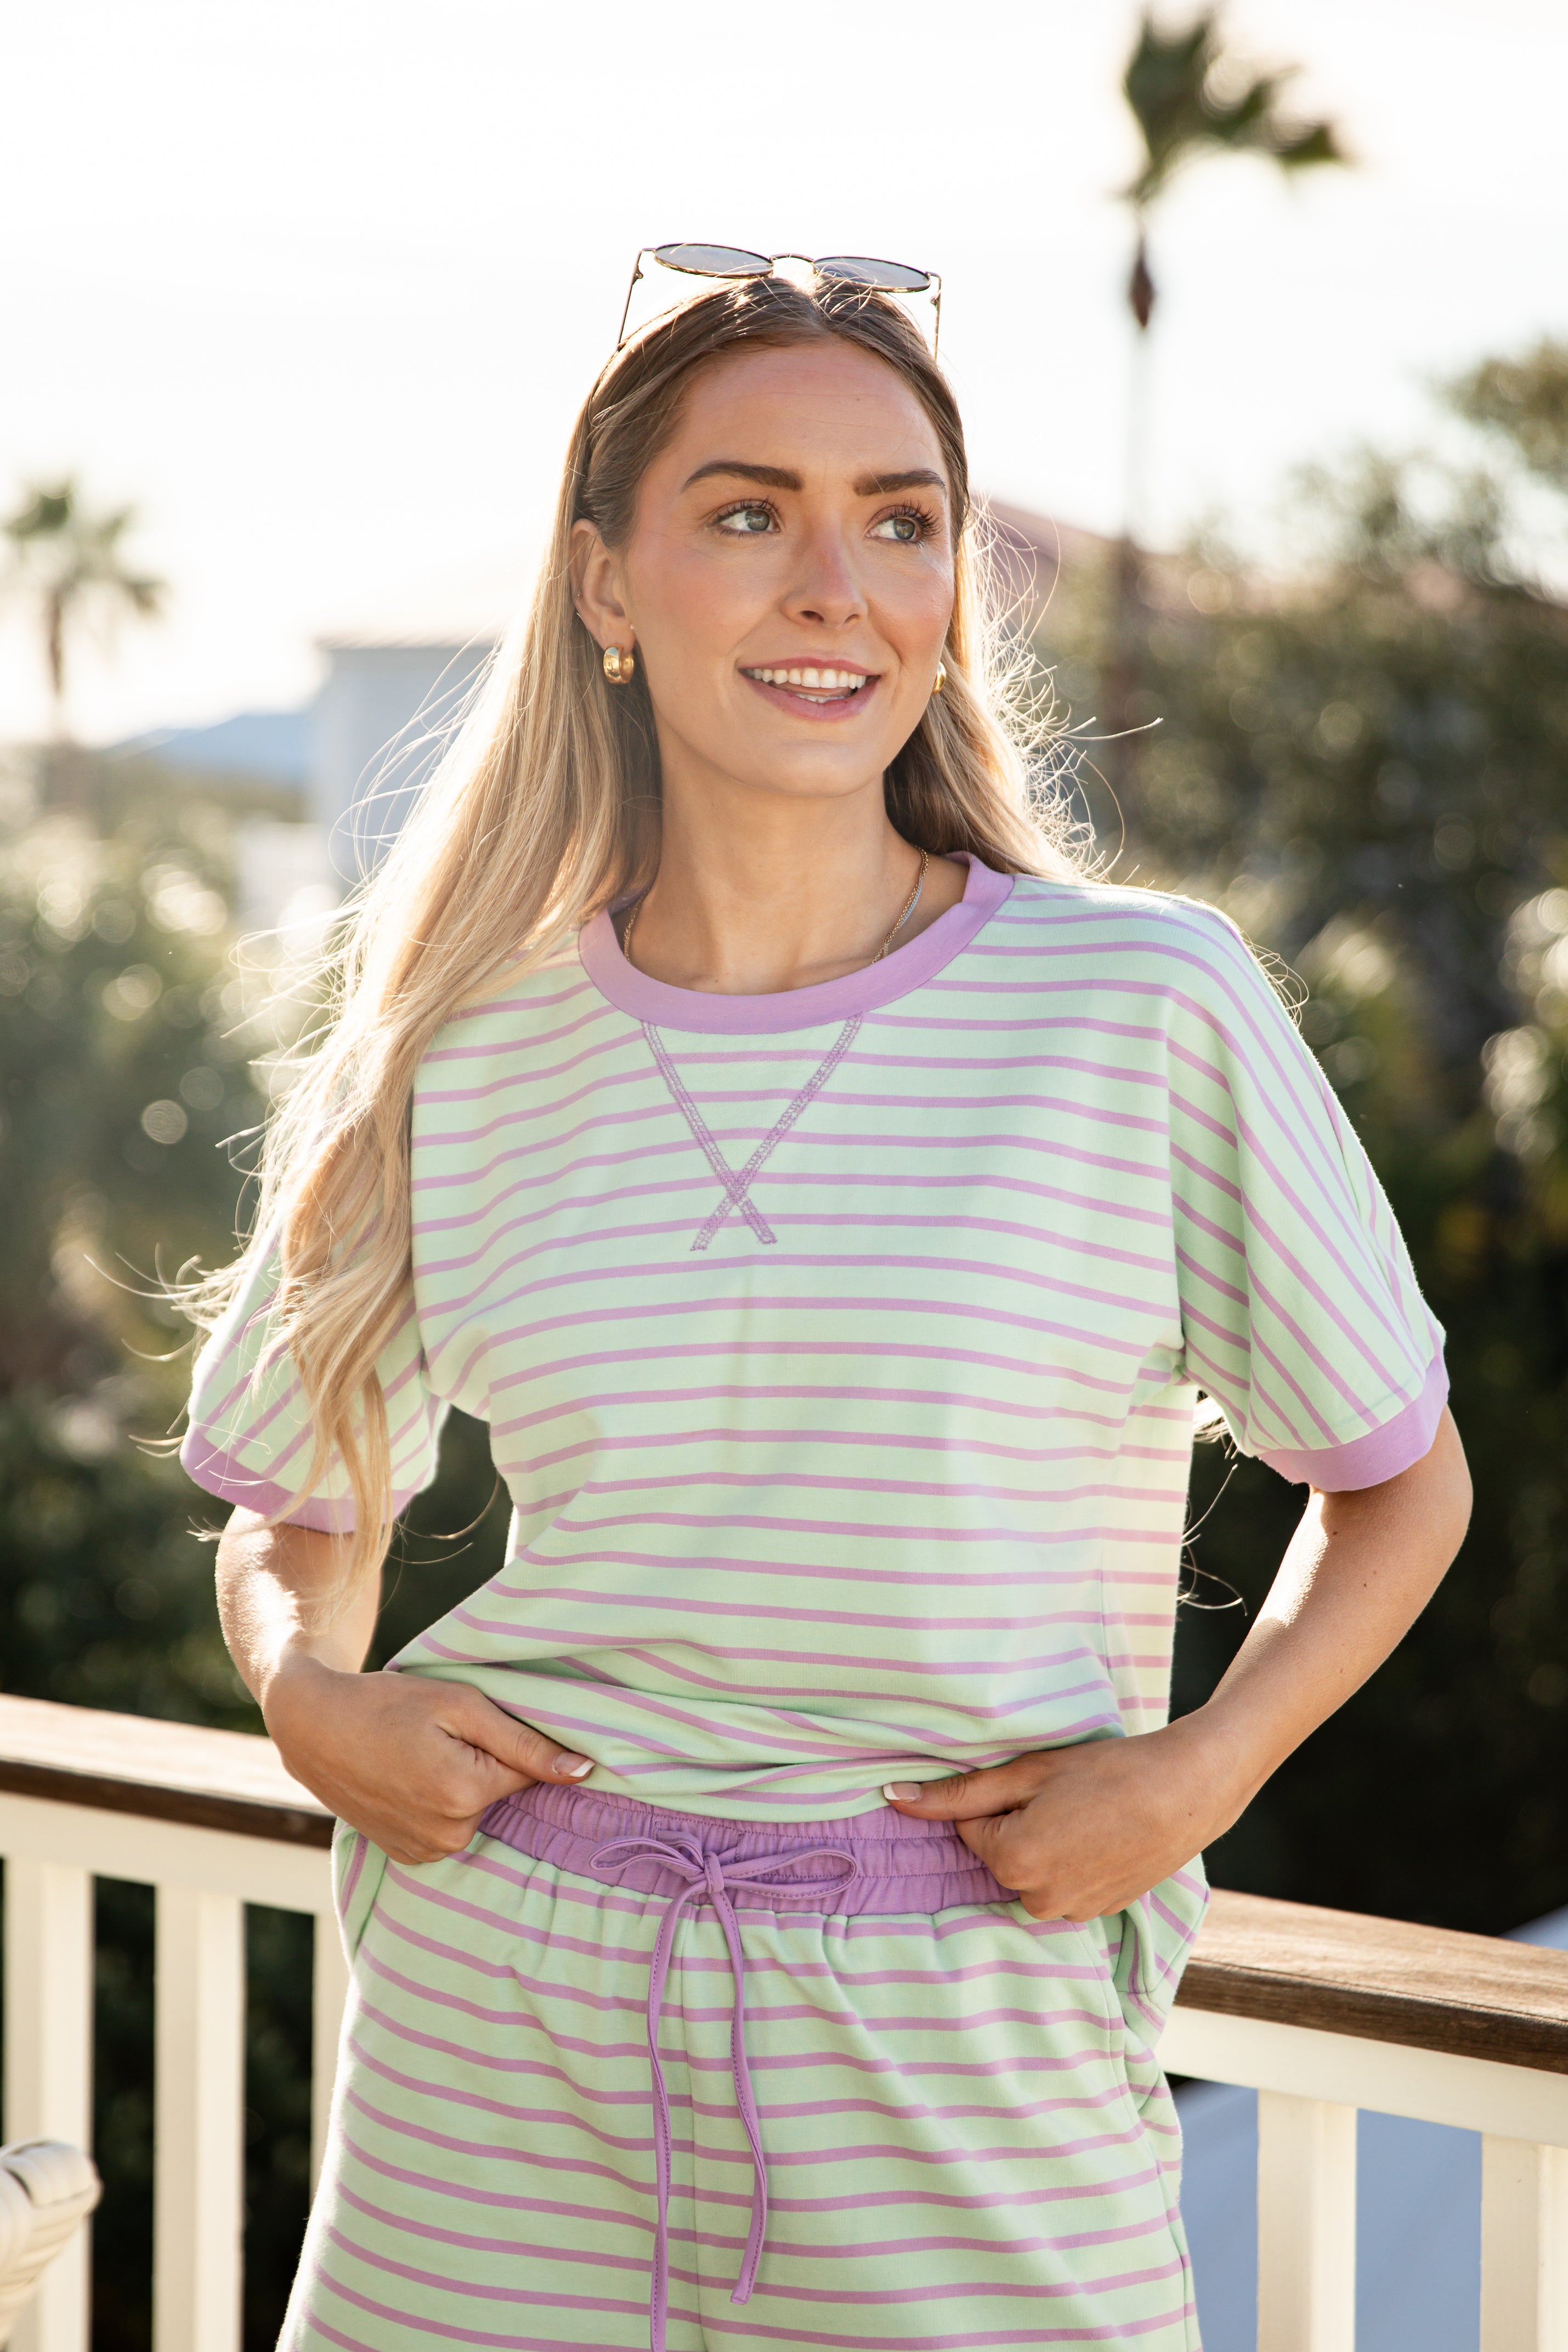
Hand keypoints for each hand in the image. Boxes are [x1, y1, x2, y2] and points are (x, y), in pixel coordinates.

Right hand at [264, 1656, 595, 1864]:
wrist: (314, 1727)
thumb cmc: (388, 1704)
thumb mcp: (461, 1706)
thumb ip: (525, 1743)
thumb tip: (584, 1772)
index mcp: (464, 1795)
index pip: (528, 1773)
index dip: (510, 1743)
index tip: (479, 1726)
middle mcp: (447, 1836)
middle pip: (500, 1794)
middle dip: (484, 1764)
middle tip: (439, 1736)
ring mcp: (423, 1852)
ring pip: (474, 1812)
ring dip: (460, 1785)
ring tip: (419, 1755)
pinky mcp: (406, 1857)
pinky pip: (447, 1828)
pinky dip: (438, 1805)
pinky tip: (409, 1779)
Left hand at [881, 1720, 1229, 1920]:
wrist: (1186, 1791)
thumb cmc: (1108, 1771)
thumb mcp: (1027, 1772)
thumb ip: (957, 1793)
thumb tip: (892, 1799)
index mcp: (1013, 1862)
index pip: (970, 1826)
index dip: (1000, 1797)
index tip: (1036, 1783)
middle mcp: (1037, 1900)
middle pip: (1000, 1853)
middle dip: (1019, 1823)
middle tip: (1064, 1796)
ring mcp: (1071, 1911)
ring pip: (1031, 1871)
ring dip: (1045, 1843)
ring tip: (1087, 1814)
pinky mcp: (1099, 1912)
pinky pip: (1062, 1885)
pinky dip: (1072, 1860)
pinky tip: (1102, 1834)